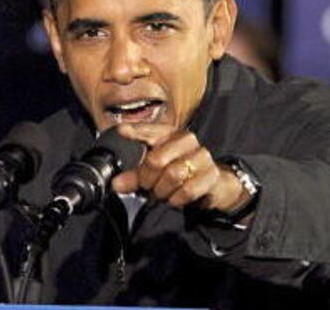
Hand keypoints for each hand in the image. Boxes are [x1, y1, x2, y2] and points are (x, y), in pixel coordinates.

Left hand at [112, 123, 247, 212]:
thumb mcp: (154, 173)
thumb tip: (116, 184)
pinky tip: (175, 198)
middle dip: (147, 178)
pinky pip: (187, 190)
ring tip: (162, 193)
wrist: (213, 184)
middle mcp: (186, 141)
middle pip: (156, 160)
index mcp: (169, 135)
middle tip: (147, 186)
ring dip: (162, 190)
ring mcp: (201, 157)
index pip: (150, 130)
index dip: (135, 131)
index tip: (121, 131)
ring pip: (172, 175)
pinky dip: (176, 199)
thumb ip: (134, 176)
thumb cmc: (179, 172)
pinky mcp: (211, 175)